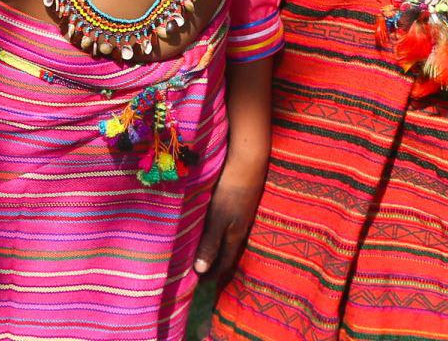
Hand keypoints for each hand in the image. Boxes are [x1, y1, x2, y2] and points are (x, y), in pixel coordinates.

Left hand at [191, 159, 264, 288]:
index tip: (199, 285)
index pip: (224, 264)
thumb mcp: (218, 219)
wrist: (248, 161)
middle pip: (227, 254)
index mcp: (235, 237)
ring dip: (216, 249)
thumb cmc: (231, 191)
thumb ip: (210, 244)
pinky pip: (227, 226)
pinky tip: (210, 229)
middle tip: (199, 274)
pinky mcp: (238, 204)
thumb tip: (201, 271)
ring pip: (227, 240)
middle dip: (214, 265)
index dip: (213, 276)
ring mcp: (241, 216)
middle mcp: (240, 229)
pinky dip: (217, 234)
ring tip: (202, 255)